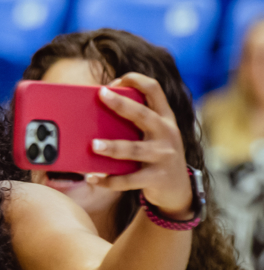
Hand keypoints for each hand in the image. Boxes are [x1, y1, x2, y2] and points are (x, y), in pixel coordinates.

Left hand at [85, 73, 192, 218]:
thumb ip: (134, 124)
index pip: (154, 90)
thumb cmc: (155, 155)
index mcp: (165, 118)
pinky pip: (128, 179)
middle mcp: (167, 133)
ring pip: (135, 149)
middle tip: (101, 95)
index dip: (136, 80)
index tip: (114, 81)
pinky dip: (108, 179)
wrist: (178, 189)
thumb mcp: (153, 135)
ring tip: (93, 145)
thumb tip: (93, 116)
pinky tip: (92, 178)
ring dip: (113, 147)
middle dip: (122, 104)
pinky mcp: (157, 178)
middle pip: (143, 115)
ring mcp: (164, 156)